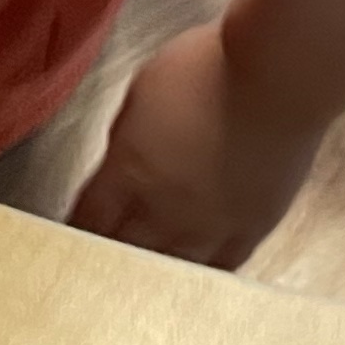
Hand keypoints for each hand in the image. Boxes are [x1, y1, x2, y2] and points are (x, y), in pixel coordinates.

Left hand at [67, 22, 326, 268]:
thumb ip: (124, 138)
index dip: (74, 232)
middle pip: (123, 252)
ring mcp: (211, 224)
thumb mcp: (142, 92)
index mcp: (129, 172)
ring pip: (170, 269)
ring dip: (151, 271)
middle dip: (106, 257)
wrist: (278, 76)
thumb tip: (117, 165)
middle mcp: (165, 208)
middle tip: (98, 263)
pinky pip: (220, 268)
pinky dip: (201, 273)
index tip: (67, 239)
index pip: (88, 220)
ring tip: (141, 277)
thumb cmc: (210, 67)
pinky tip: (193, 273)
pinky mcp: (253, 228)